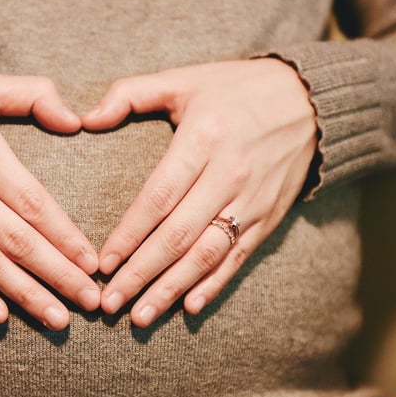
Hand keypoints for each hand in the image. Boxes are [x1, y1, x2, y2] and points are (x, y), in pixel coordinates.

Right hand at [0, 67, 99, 330]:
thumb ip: (33, 95)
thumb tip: (76, 121)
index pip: (32, 202)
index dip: (65, 237)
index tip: (92, 263)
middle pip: (15, 241)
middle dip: (58, 275)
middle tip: (91, 302)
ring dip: (25, 294)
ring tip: (59, 319)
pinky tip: (2, 316)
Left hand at [81, 58, 316, 327]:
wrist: (310, 100)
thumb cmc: (235, 89)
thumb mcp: (183, 79)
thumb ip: (130, 94)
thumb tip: (85, 119)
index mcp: (203, 139)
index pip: (159, 197)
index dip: (129, 234)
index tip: (102, 263)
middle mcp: (229, 175)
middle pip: (179, 235)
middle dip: (141, 273)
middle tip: (110, 303)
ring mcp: (252, 200)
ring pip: (207, 254)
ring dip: (172, 289)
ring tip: (140, 317)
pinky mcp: (269, 217)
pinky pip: (238, 257)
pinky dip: (214, 285)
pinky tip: (189, 307)